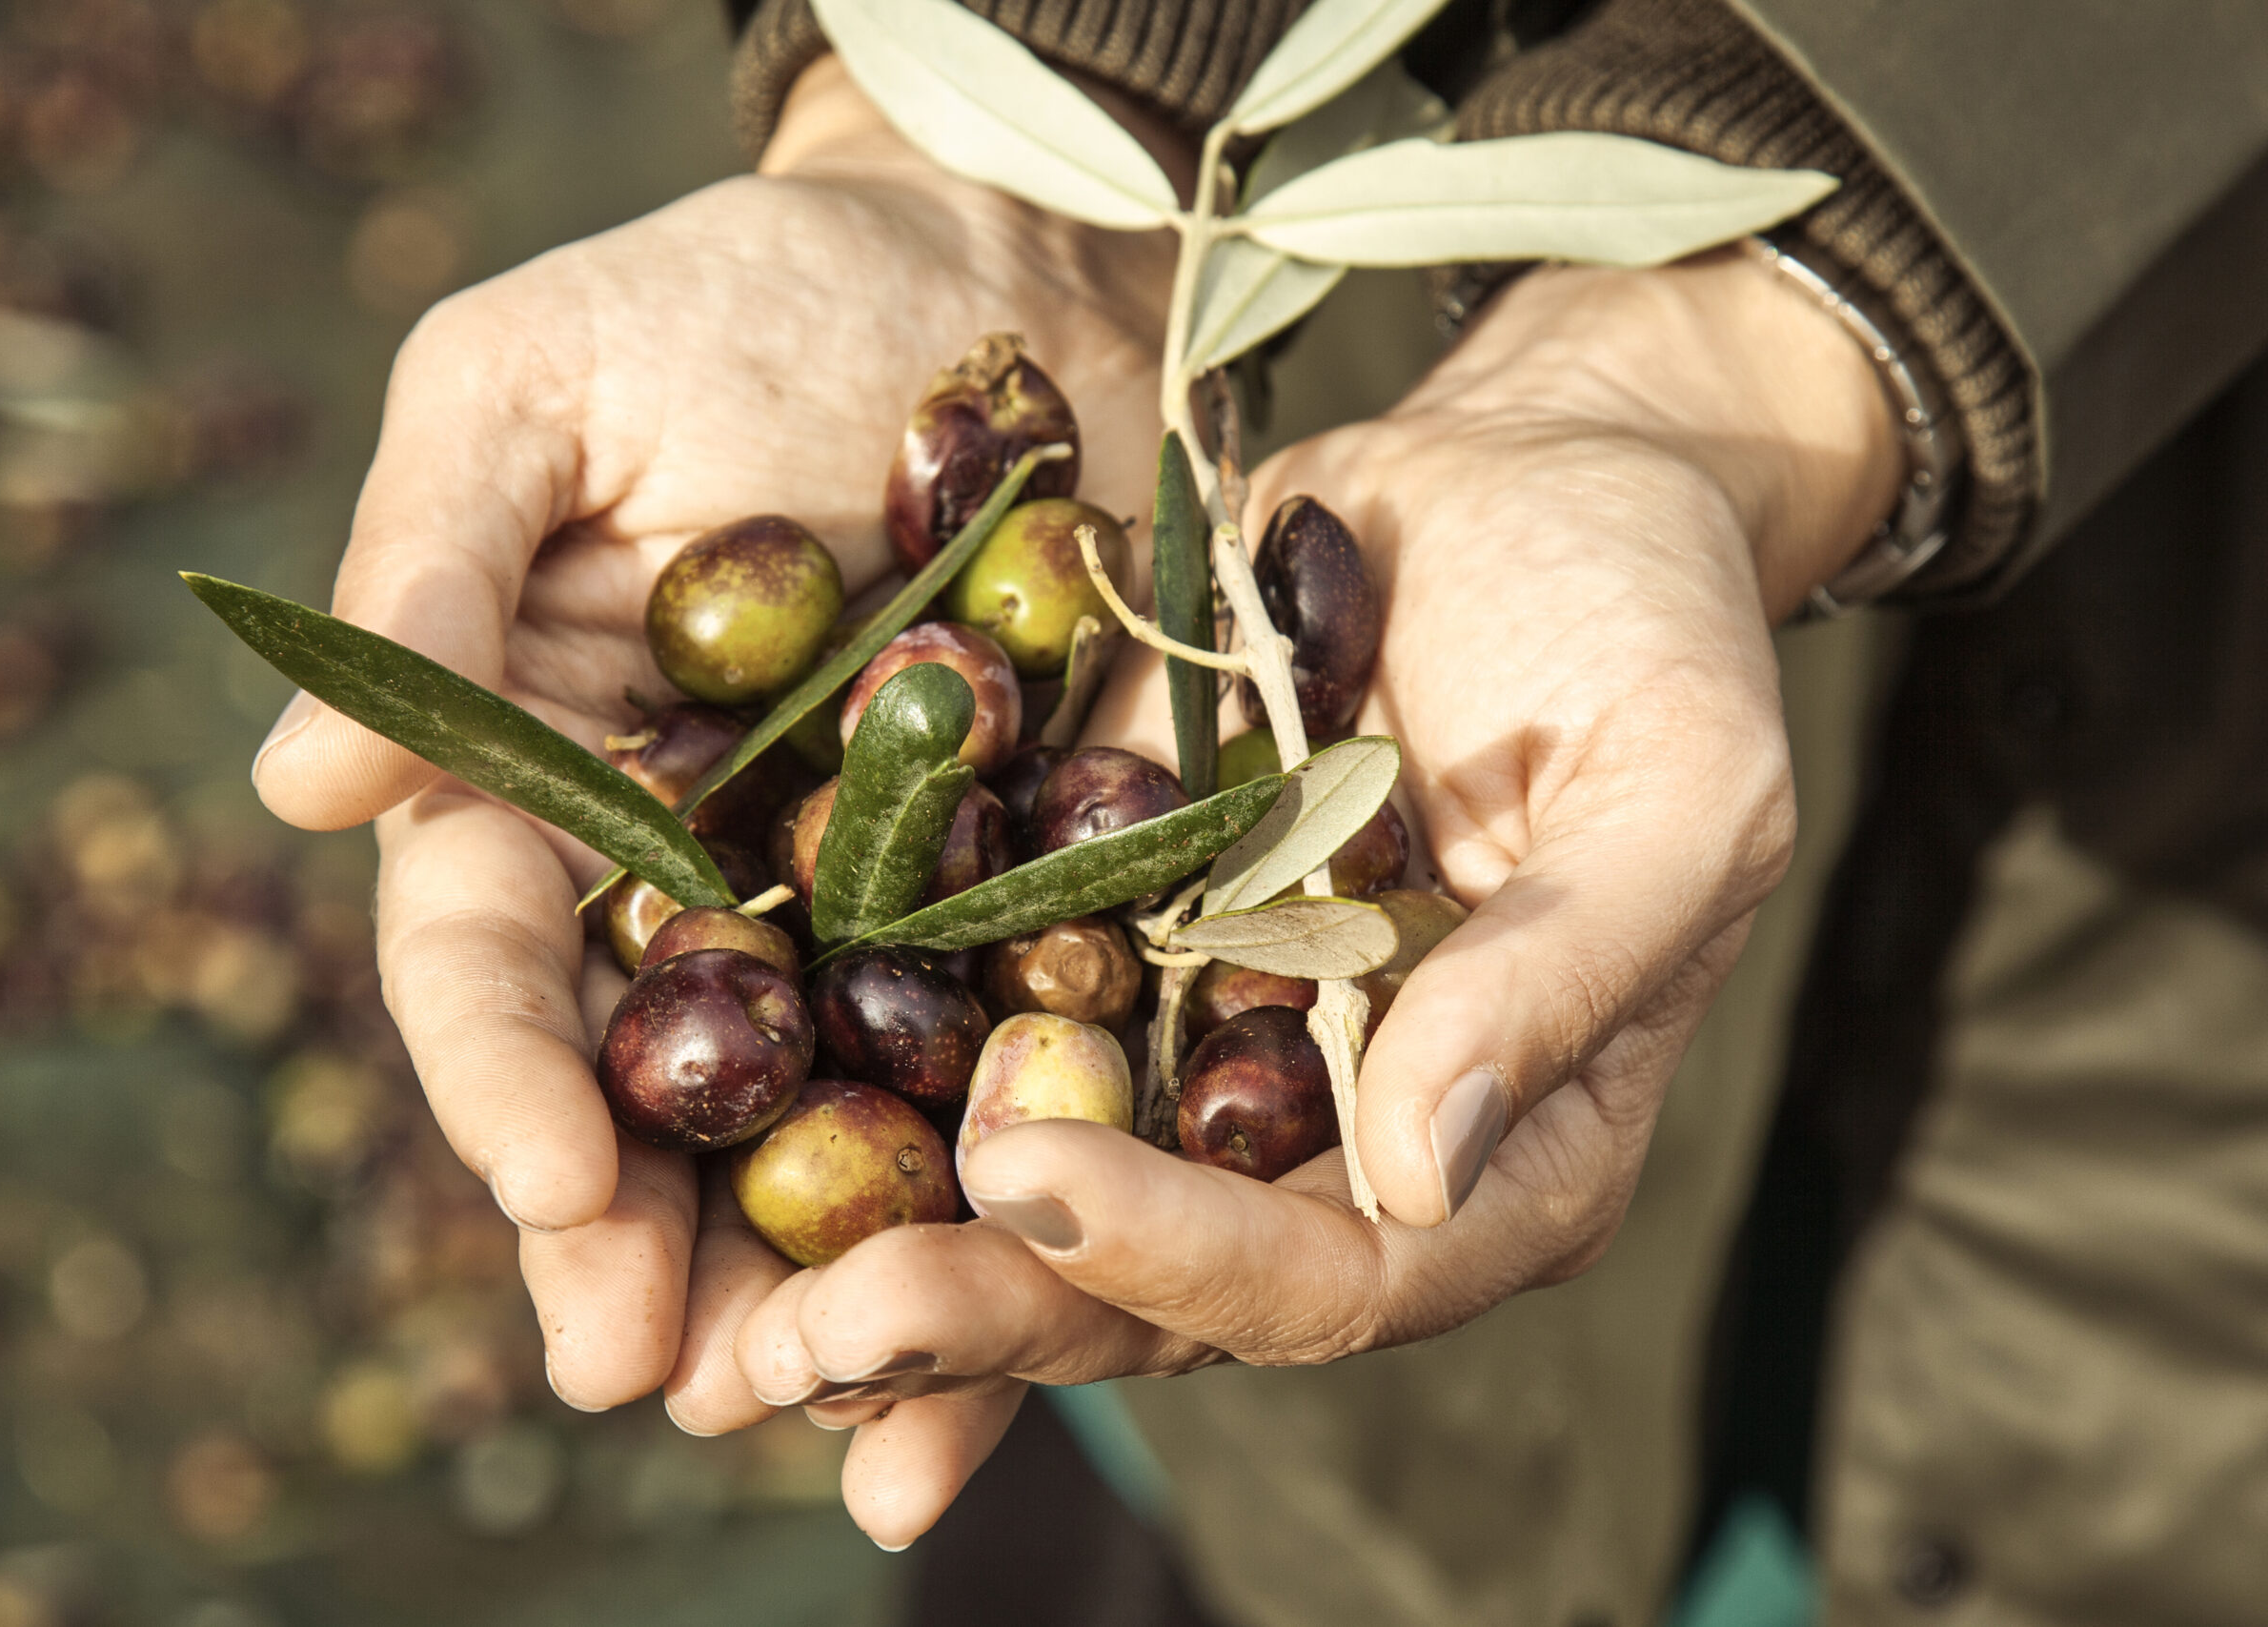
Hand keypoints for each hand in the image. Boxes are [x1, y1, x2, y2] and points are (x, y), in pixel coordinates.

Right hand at [249, 57, 1177, 1537]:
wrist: (983, 271)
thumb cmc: (721, 298)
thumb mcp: (534, 387)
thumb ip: (426, 566)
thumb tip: (298, 788)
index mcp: (546, 784)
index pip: (493, 961)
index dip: (507, 1080)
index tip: (543, 1190)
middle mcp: (698, 881)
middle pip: (654, 1093)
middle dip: (645, 1246)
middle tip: (661, 1385)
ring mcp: (873, 905)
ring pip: (828, 1121)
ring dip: (822, 1272)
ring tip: (829, 1407)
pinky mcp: (1042, 892)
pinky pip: (1026, 1050)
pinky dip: (1025, 1173)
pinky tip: (1039, 1297)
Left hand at [728, 247, 1905, 1534]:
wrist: (1524, 480)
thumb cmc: (1645, 623)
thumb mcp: (1676, 783)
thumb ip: (1562, 972)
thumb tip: (1425, 1170)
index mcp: (1503, 1148)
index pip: (1342, 1268)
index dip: (1190, 1253)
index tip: (1037, 1179)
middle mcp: (1338, 1141)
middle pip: (1164, 1285)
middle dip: (998, 1316)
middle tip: (822, 1333)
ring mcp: (1210, 1055)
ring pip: (1048, 1211)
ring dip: (904, 1269)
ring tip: (753, 1317)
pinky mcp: (1107, 950)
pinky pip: (983, 1051)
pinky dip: (874, 1115)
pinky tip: (742, 1151)